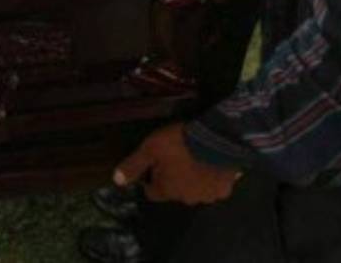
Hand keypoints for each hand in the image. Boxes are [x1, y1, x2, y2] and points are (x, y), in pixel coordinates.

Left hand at [114, 123, 240, 205]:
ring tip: (195, 158)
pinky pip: (215, 185)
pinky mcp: (224, 189)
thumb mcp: (150, 149)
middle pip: (175, 191)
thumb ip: (133, 165)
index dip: (151, 178)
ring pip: (196, 189)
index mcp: (167, 190)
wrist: (216, 140)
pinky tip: (212, 162)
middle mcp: (186, 199)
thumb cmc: (179, 144)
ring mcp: (207, 196)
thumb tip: (116, 180)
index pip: (152, 192)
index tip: (154, 166)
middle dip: (173, 178)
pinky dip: (212, 177)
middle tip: (176, 158)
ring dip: (194, 179)